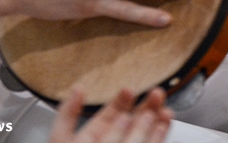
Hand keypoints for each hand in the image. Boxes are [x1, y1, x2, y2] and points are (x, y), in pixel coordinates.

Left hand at [49, 89, 171, 142]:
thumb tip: (78, 90)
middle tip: (156, 93)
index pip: (105, 118)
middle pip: (128, 125)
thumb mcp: (63, 142)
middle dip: (142, 108)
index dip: (118, 103)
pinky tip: (164, 123)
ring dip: (154, 120)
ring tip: (163, 107)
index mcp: (85, 142)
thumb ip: (68, 117)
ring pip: (141, 137)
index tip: (128, 90)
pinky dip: (158, 135)